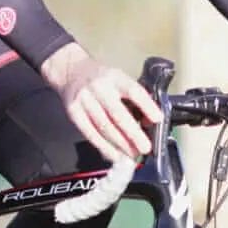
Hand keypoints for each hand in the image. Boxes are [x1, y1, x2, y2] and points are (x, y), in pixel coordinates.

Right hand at [41, 43, 162, 162]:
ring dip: (120, 144)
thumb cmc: (100, 78)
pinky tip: (115, 156)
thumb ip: (133, 97)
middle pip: (117, 114)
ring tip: (133, 154)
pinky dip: (104, 148)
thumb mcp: (119, 78)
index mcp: (114, 77)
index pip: (133, 91)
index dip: (146, 106)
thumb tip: (148, 122)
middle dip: (133, 134)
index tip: (157, 119)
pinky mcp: (74, 113)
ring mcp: (84, 100)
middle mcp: (99, 88)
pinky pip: (90, 134)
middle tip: (145, 147)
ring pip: (104, 127)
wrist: (70, 71)